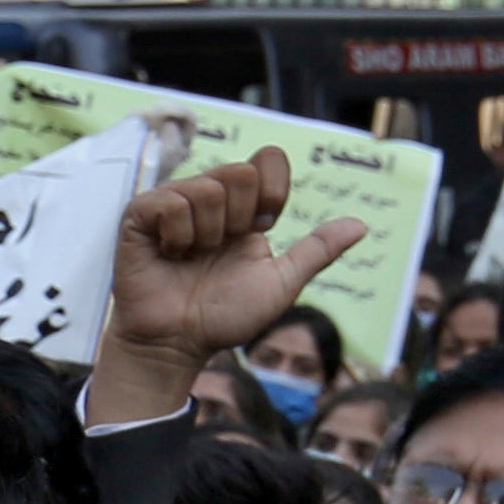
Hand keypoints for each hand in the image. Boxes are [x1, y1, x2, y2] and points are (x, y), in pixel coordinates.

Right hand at [88, 151, 368, 423]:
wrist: (178, 344)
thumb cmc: (224, 316)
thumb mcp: (281, 283)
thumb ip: (317, 250)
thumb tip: (361, 225)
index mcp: (245, 208)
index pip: (268, 160)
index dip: (272, 191)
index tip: (261, 228)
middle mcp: (211, 197)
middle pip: (241, 173)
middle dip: (238, 221)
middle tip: (219, 251)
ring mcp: (175, 203)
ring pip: (207, 189)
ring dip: (206, 235)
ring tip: (191, 259)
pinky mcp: (141, 214)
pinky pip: (170, 202)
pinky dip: (176, 235)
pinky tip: (169, 255)